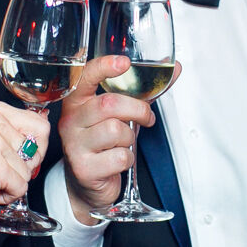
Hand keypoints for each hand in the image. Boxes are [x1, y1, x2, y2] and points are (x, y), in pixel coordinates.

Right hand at [0, 101, 51, 217]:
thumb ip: (7, 131)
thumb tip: (40, 133)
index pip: (41, 126)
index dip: (35, 149)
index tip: (18, 158)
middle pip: (38, 151)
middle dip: (22, 169)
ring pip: (28, 173)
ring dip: (10, 185)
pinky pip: (20, 188)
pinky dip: (5, 197)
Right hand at [57, 55, 160, 217]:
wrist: (88, 183)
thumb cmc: (105, 143)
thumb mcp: (121, 114)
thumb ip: (144, 92)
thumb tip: (175, 69)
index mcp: (77, 102)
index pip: (85, 77)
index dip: (104, 67)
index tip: (124, 63)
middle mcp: (71, 120)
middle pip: (108, 104)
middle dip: (137, 109)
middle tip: (147, 118)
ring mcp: (74, 145)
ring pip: (115, 130)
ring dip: (130, 137)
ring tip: (125, 142)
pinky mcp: (83, 168)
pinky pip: (119, 157)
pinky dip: (127, 159)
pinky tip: (118, 160)